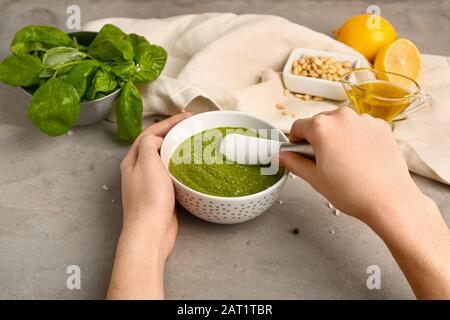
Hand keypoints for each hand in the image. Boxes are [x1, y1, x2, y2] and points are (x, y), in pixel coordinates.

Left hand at [120, 112, 191, 258]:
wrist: (151, 231)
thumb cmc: (149, 197)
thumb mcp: (147, 163)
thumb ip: (149, 144)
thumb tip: (157, 138)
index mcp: (133, 160)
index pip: (150, 133)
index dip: (168, 122)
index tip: (187, 116)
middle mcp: (139, 169)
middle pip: (156, 144)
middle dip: (172, 132)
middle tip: (191, 126)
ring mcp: (150, 183)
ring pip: (164, 158)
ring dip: (176, 147)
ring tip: (192, 141)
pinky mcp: (161, 194)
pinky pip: (171, 172)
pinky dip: (180, 164)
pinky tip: (190, 165)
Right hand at [279, 107, 449, 298]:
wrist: (389, 200)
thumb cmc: (352, 192)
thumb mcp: (314, 179)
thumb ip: (293, 162)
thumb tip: (280, 156)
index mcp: (321, 127)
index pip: (298, 127)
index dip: (295, 141)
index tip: (299, 152)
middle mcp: (342, 117)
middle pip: (320, 123)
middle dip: (318, 138)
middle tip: (324, 162)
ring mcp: (364, 119)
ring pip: (341, 124)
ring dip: (338, 137)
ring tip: (345, 162)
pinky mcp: (381, 126)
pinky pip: (360, 127)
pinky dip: (357, 138)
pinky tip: (361, 158)